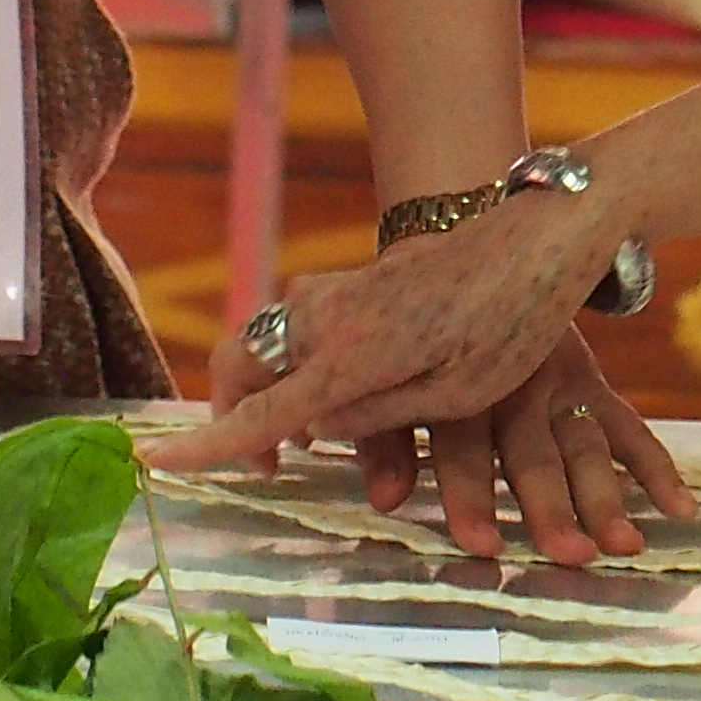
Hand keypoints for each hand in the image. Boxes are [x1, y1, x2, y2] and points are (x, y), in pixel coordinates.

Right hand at [162, 188, 619, 471]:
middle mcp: (335, 317)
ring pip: (269, 337)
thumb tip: (313, 427)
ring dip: (262, 384)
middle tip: (261, 465)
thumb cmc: (517, 323)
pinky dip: (293, 359)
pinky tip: (333, 390)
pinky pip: (301, 321)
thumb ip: (379, 413)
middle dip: (228, 414)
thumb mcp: (458, 393)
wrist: (545, 235)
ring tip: (297, 437)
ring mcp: (346, 290)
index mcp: (355, 355)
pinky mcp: (365, 279)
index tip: (156, 464)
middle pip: (241, 361)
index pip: (262, 411)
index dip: (209, 446)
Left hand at [359, 343, 695, 561]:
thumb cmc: (417, 338)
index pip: (463, 449)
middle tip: (572, 555)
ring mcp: (561, 382)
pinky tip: (680, 509)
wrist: (462, 254)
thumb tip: (387, 501)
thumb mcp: (392, 378)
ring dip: (606, 497)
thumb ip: (386, 439)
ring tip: (626, 545)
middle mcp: (515, 384)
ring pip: (586, 446)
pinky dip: (656, 467)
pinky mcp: (591, 381)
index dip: (469, 496)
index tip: (482, 545)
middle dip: (551, 507)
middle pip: (534, 455)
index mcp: (458, 383)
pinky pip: (629, 427)